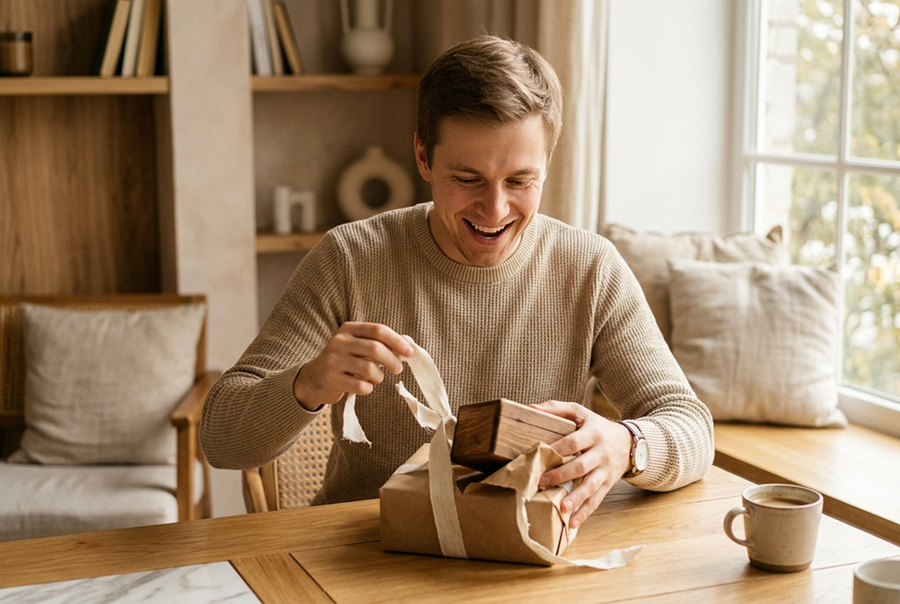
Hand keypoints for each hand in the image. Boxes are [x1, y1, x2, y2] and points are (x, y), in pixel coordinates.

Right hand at [293, 322, 412, 410]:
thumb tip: (407, 347)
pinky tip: (364, 386)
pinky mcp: (332, 379)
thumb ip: (379, 343)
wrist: (313, 378)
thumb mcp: (357, 346)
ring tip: (376, 378)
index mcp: (349, 329)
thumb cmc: (344, 361)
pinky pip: (361, 386)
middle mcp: (339, 342)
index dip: (397, 341)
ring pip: (369, 369)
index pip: (378, 330)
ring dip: (379, 377)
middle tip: (398, 369)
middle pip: (375, 348)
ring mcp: (334, 360)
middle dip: (392, 360)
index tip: (410, 352)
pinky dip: (368, 388)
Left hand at [532, 401, 633, 528]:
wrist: (629, 442)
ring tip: (563, 508)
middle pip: (581, 466)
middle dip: (562, 475)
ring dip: (577, 499)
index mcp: (593, 433)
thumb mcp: (580, 412)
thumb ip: (556, 408)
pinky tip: (573, 523)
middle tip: (542, 483)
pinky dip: (585, 512)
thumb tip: (530, 409)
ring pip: (591, 486)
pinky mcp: (608, 484)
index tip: (541, 455)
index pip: (574, 442)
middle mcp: (601, 453)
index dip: (558, 449)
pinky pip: (597, 500)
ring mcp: (606, 471)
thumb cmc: (596, 426)